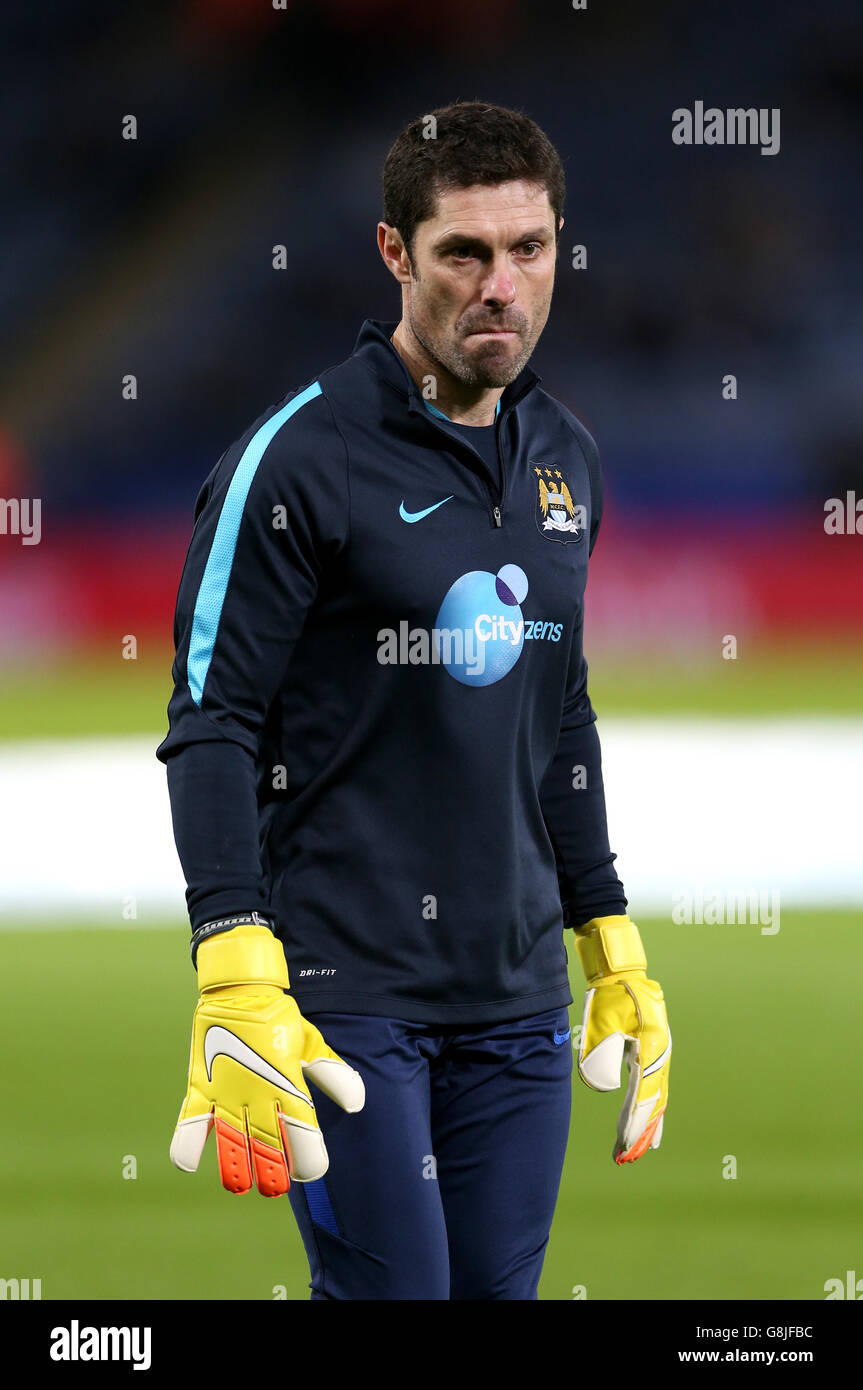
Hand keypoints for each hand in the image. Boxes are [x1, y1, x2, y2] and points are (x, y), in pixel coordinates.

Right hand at [170, 924, 363, 1194]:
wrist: (239, 989)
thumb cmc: (278, 1020)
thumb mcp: (310, 1043)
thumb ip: (332, 1073)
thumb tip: (356, 1103)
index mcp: (288, 1085)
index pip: (304, 1137)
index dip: (309, 1163)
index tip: (310, 1170)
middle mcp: (258, 1094)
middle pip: (268, 1150)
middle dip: (274, 1177)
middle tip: (276, 1185)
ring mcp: (227, 1092)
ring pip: (230, 1147)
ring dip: (235, 1172)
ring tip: (241, 1184)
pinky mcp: (199, 1087)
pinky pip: (189, 1125)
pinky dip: (185, 1149)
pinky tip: (190, 1163)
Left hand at [574, 916, 670, 1163]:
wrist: (622, 973)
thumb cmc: (610, 995)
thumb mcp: (601, 1023)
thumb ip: (602, 1055)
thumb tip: (604, 1088)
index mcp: (652, 1049)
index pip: (644, 1096)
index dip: (635, 1124)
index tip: (625, 1147)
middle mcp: (661, 1056)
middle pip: (654, 1103)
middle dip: (641, 1132)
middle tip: (626, 1158)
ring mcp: (659, 1056)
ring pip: (655, 1098)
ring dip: (646, 1125)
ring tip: (635, 1152)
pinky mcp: (652, 1054)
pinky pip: (653, 1089)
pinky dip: (648, 1110)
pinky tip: (646, 1128)